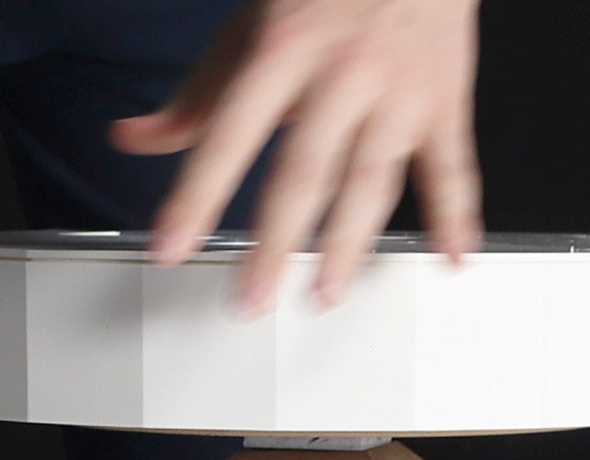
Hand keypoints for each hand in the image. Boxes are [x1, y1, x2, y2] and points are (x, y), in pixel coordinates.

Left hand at [112, 0, 482, 315]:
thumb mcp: (252, 28)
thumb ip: (198, 97)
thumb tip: (132, 139)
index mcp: (284, 46)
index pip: (228, 134)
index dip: (196, 197)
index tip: (171, 249)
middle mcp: (342, 71)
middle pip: (304, 172)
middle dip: (275, 245)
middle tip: (250, 300)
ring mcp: (398, 88)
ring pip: (371, 179)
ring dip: (348, 246)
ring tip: (324, 294)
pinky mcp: (444, 99)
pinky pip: (451, 166)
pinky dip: (457, 216)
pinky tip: (452, 258)